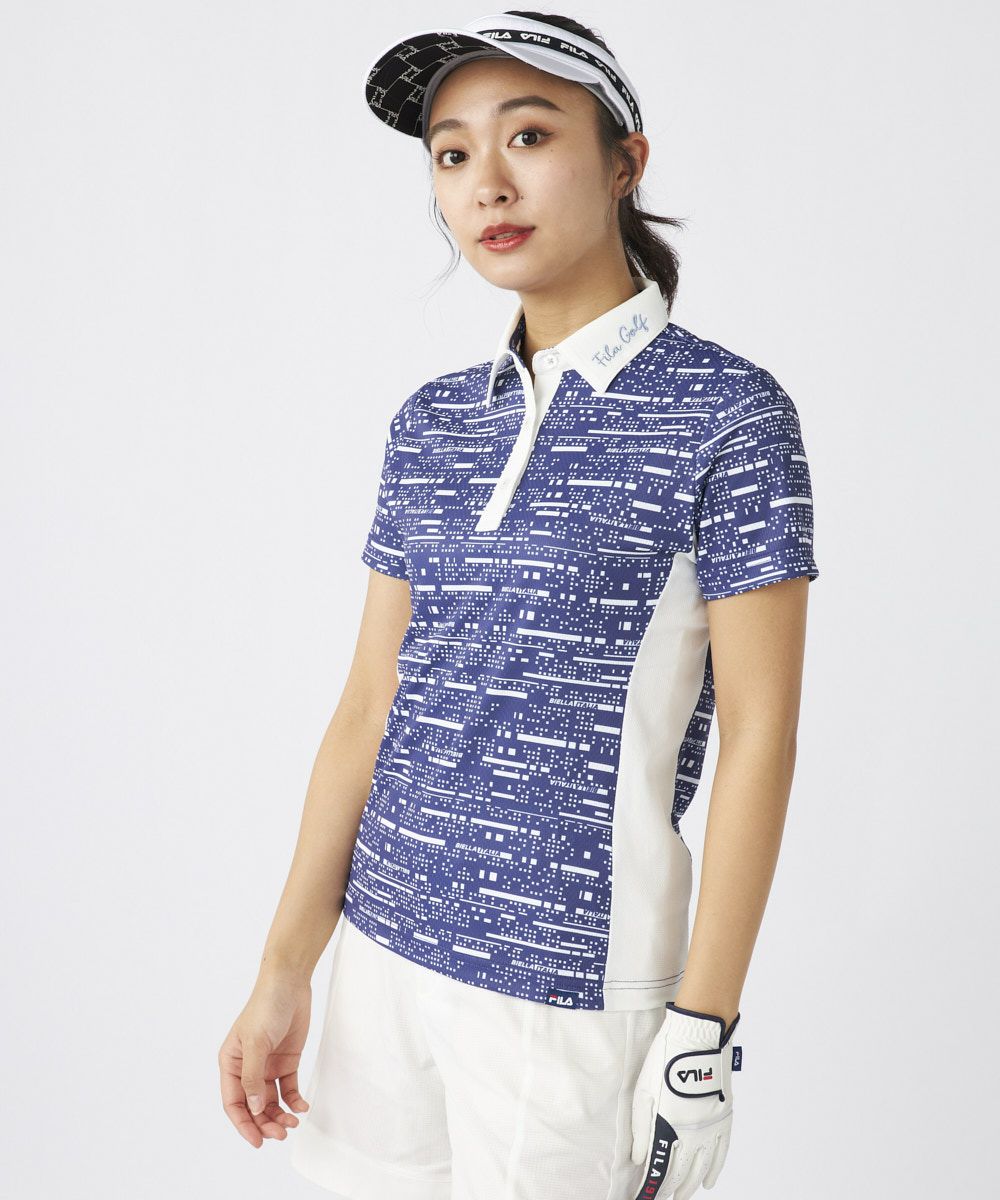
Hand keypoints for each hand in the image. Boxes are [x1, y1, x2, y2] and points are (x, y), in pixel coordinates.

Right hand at [218, 971, 312, 1147]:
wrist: (290, 983)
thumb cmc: (266, 1006)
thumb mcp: (256, 1042)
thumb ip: (253, 1077)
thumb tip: (254, 1109)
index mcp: (230, 1063)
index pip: (233, 1102)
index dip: (243, 1124)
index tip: (257, 1141)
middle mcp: (246, 1068)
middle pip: (253, 1106)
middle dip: (265, 1123)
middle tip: (281, 1134)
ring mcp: (267, 1065)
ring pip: (270, 1101)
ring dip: (279, 1115)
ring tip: (292, 1123)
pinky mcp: (286, 1061)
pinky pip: (288, 1089)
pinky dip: (293, 1101)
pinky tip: (301, 1107)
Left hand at [630, 1002, 741, 1198]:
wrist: (698, 1037)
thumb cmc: (665, 1059)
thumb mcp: (644, 1091)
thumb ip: (641, 1128)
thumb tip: (639, 1158)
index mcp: (670, 1126)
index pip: (662, 1166)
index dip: (655, 1183)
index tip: (649, 1193)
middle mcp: (693, 1132)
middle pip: (683, 1171)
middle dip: (673, 1188)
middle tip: (666, 1196)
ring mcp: (711, 1126)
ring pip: (703, 1166)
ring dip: (692, 1184)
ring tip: (684, 1195)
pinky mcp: (724, 1117)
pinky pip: (721, 1152)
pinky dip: (715, 1169)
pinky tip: (709, 1181)